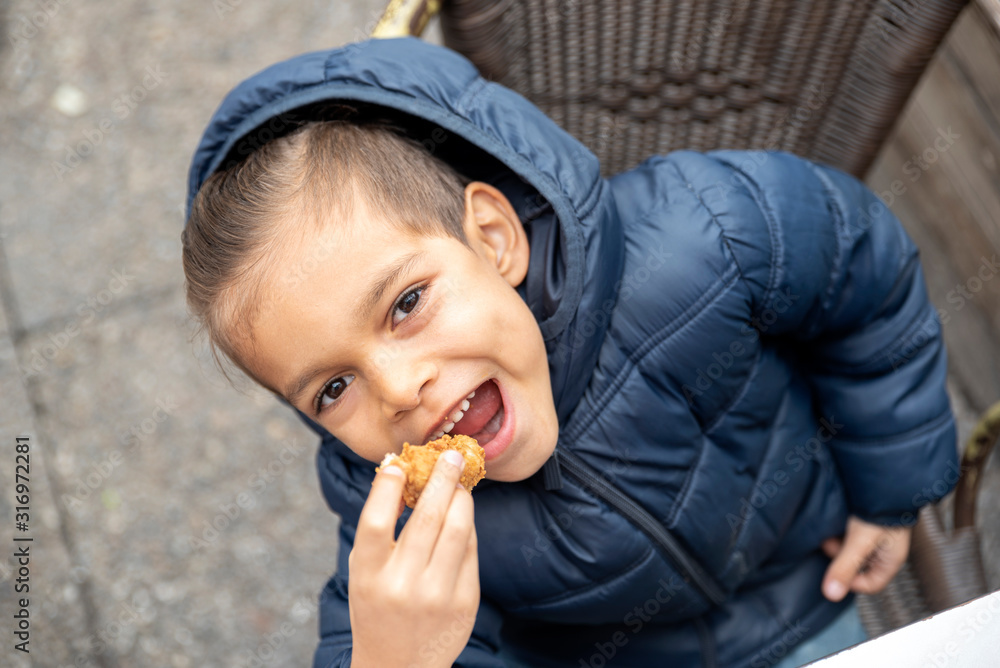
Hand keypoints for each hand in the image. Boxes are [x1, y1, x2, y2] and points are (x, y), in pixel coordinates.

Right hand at [349, 450, 479, 667]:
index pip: (376, 522)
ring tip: (459, 481)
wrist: (399, 666)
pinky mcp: (464, 602)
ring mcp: (437, 596)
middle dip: (441, 478)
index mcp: (368, 576)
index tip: (400, 462)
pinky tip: (462, 515)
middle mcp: (402, 586)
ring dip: (461, 497)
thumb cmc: (377, 606)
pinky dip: (466, 526)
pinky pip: (470, 550)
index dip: (388, 487)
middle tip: (449, 454)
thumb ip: (378, 528)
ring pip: (457, 529)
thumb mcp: (364, 571)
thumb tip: (399, 471)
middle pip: (427, 518)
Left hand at [821, 515, 910, 601]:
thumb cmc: (880, 510)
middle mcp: (885, 550)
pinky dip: (840, 531)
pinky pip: (850, 534)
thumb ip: (845, 567)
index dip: (851, 581)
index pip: (870, 584)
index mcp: (891, 559)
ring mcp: (876, 536)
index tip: (836, 568)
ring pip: (851, 550)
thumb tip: (831, 594)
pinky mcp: (866, 523)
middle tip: (831, 543)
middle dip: (841, 557)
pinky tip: (834, 522)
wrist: (883, 479)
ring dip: (838, 542)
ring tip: (831, 530)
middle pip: (858, 566)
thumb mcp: (859, 541)